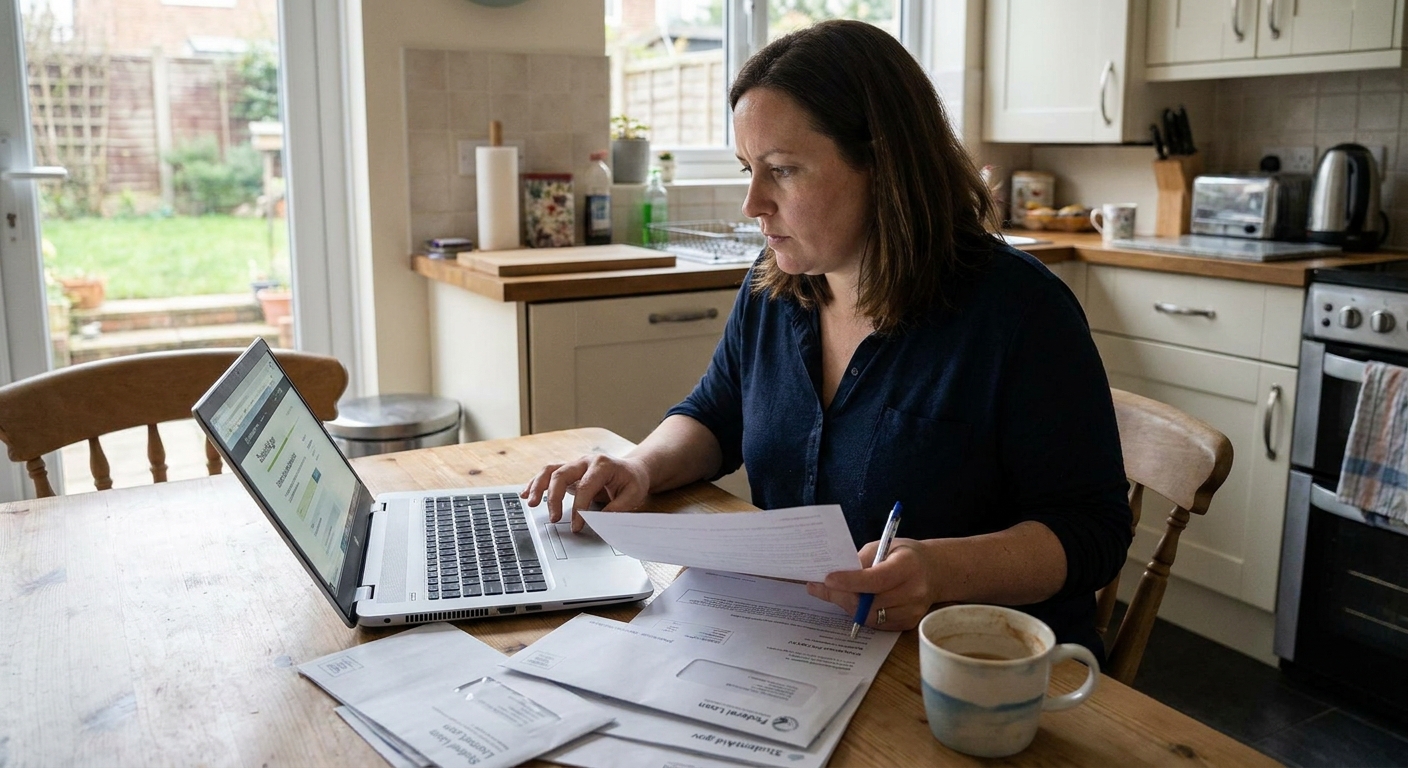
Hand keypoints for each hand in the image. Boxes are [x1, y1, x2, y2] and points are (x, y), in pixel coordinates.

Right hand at [520, 453, 650, 531]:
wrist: (632, 469)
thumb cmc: (632, 481)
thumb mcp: (633, 494)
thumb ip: (618, 508)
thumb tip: (599, 522)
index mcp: (602, 465)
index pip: (585, 487)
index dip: (578, 509)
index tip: (576, 526)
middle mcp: (585, 462)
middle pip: (562, 475)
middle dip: (554, 497)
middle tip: (553, 518)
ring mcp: (575, 465)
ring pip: (550, 471)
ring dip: (537, 486)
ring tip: (530, 502)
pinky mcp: (568, 472)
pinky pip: (548, 474)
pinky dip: (535, 483)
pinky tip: (525, 494)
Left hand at [806, 538, 938, 630]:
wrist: (934, 572)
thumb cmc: (904, 555)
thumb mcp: (884, 546)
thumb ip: (861, 560)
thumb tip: (833, 576)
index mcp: (908, 566)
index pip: (876, 579)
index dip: (850, 581)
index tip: (827, 579)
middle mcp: (914, 591)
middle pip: (870, 601)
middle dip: (841, 595)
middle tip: (820, 587)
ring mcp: (912, 611)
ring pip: (870, 616)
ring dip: (848, 605)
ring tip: (835, 592)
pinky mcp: (908, 623)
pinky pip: (876, 623)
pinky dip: (861, 613)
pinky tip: (853, 601)